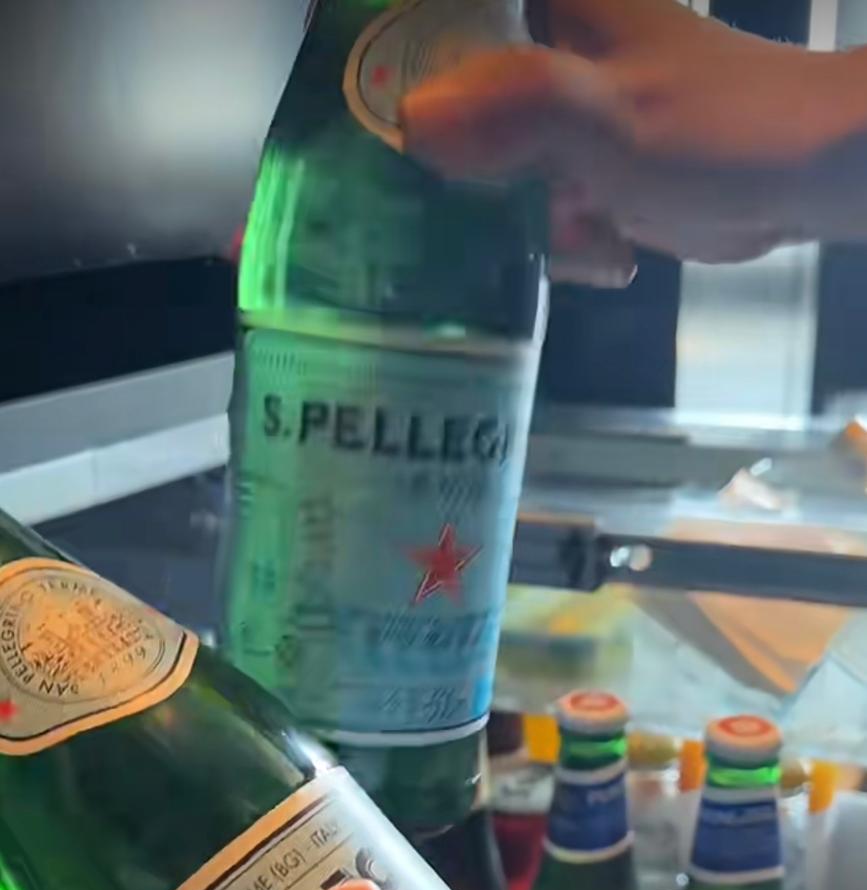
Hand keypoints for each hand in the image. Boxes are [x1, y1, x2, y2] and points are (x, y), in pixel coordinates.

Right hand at [402, 0, 863, 276]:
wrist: (798, 177)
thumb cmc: (713, 125)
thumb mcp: (606, 114)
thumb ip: (515, 109)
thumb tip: (413, 122)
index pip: (428, 14)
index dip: (377, 48)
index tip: (341, 98)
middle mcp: (536, 41)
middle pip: (434, 85)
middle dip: (420, 152)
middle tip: (397, 203)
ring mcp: (554, 106)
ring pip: (472, 153)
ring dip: (488, 211)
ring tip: (554, 231)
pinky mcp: (575, 162)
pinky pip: (522, 200)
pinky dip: (549, 236)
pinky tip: (601, 246)